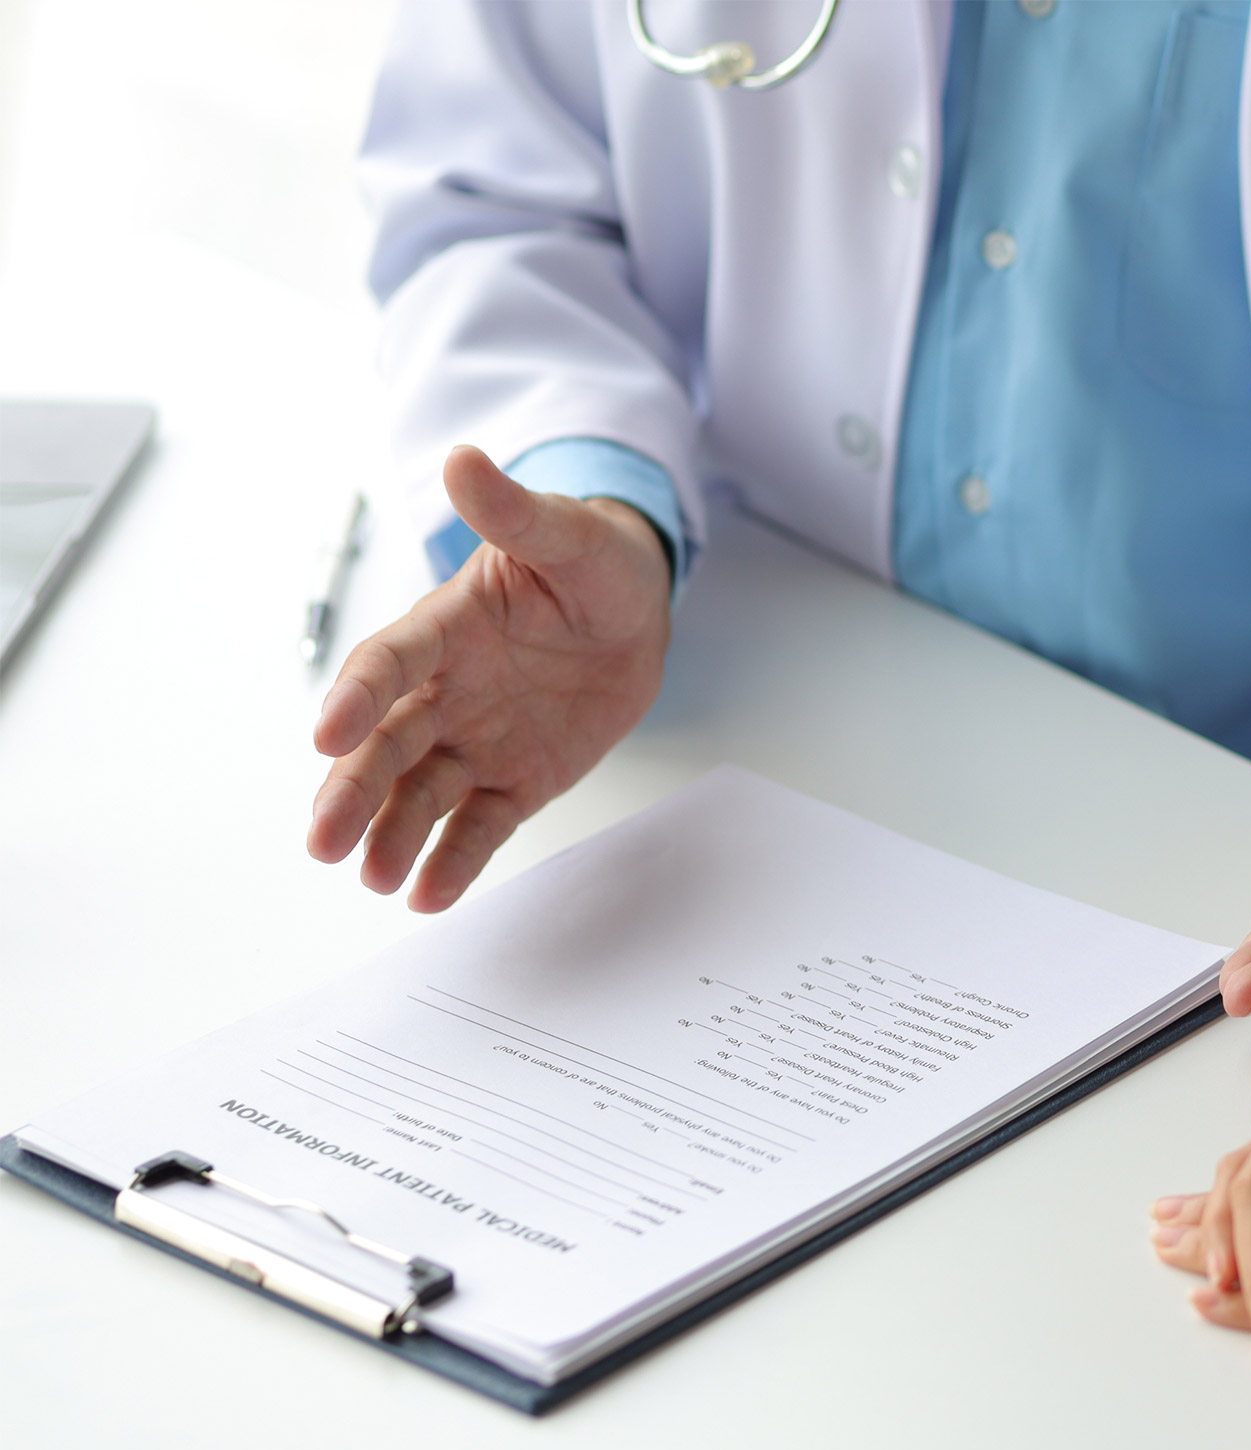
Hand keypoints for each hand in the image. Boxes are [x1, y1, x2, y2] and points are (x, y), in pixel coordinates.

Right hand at [306, 446, 672, 910]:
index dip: (357, 696)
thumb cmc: (589, 562)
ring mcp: (475, 739)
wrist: (633, 609)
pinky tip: (427, 896)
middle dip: (353, 790)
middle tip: (322, 841)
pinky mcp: (514, 780)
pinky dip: (454, 861)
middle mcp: (445, 691)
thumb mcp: (564, 533)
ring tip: (372, 878)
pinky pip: (478, 825)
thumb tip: (464, 459)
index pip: (388, 662)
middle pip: (386, 745)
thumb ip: (514, 511)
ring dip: (394, 835)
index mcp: (445, 628)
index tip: (327, 734)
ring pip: (421, 793)